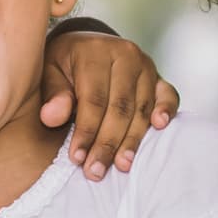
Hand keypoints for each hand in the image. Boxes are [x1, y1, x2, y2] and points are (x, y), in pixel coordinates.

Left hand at [36, 29, 178, 178]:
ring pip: (141, 108)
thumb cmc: (63, 65)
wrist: (84, 46)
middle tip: (96, 171)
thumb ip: (52, 94)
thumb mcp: (49, 73)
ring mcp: (145, 65)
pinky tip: (160, 127)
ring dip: (132, 140)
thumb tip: (51, 117)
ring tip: (121, 164)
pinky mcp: (158, 77)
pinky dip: (167, 110)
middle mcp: (125, 54)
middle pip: (120, 107)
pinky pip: (168, 95)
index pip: (93, 99)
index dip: (86, 131)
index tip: (76, 158)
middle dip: (107, 143)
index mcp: (95, 51)